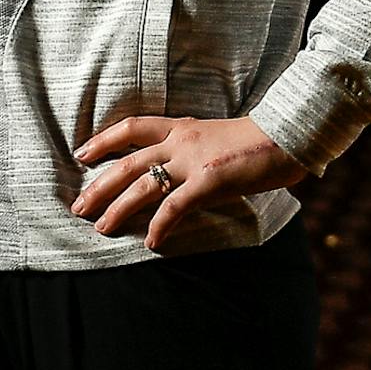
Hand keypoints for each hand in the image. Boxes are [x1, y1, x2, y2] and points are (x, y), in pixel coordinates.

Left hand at [69, 115, 307, 251]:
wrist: (291, 133)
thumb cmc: (259, 140)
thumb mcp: (215, 136)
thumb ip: (192, 149)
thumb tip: (176, 171)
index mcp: (181, 127)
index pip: (131, 128)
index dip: (103, 140)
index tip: (81, 154)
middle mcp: (180, 141)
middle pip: (126, 164)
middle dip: (99, 187)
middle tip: (79, 207)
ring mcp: (193, 160)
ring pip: (142, 186)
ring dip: (119, 210)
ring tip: (102, 228)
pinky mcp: (210, 180)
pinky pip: (175, 207)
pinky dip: (160, 226)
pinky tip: (151, 242)